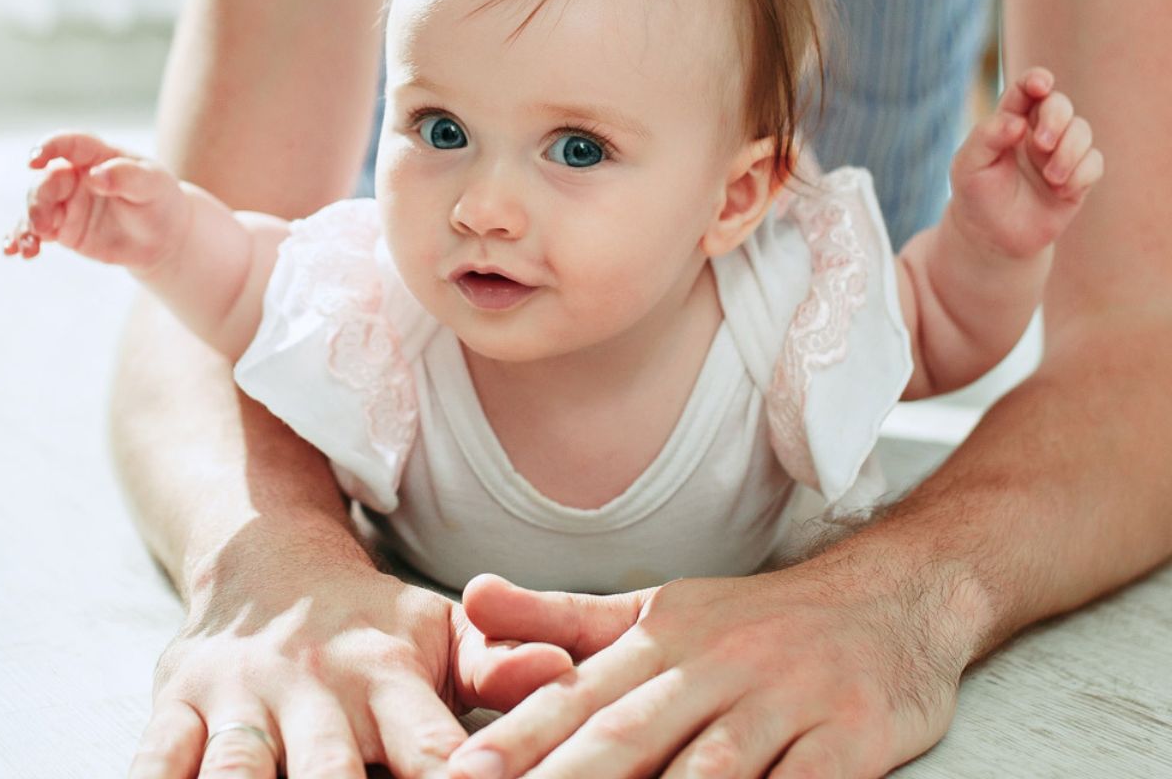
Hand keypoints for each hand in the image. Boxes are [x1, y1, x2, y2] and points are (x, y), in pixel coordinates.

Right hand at [3, 132, 186, 270]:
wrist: (164, 236)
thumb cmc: (160, 200)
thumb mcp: (153, 184)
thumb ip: (126, 176)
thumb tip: (95, 175)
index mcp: (99, 156)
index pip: (70, 145)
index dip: (49, 147)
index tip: (34, 160)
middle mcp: (76, 177)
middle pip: (47, 181)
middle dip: (38, 200)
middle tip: (44, 224)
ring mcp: (66, 203)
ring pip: (35, 207)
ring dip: (27, 224)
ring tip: (31, 245)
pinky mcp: (62, 228)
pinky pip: (35, 231)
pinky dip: (22, 239)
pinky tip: (17, 251)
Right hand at [129, 519, 572, 777]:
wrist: (266, 561)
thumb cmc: (370, 623)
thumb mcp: (439, 632)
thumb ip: (497, 663)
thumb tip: (567, 672)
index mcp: (387, 674)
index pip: (434, 752)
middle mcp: (314, 687)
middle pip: (329, 775)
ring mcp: (240, 698)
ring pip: (235, 773)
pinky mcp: (175, 706)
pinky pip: (155, 760)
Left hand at [448, 560, 971, 778]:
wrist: (889, 597)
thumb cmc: (756, 620)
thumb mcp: (659, 608)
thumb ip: (565, 617)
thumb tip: (469, 596)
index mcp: (662, 636)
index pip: (577, 697)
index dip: (516, 742)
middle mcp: (716, 665)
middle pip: (627, 739)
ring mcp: (783, 702)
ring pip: (706, 775)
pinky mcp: (847, 740)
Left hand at [949, 67, 1103, 258]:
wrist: (993, 237)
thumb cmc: (976, 195)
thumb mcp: (968, 165)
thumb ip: (986, 137)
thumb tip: (1018, 122)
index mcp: (1009, 121)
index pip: (1025, 90)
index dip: (1036, 80)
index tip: (1040, 85)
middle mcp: (1037, 132)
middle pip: (1059, 104)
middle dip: (1056, 118)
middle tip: (1041, 143)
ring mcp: (1060, 153)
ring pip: (1082, 131)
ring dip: (1070, 151)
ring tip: (1051, 177)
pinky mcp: (1078, 177)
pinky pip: (1095, 162)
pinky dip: (1081, 173)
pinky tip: (1061, 190)